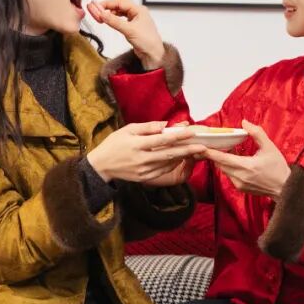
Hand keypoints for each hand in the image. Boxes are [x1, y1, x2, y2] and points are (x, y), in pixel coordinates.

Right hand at [86, 121, 205, 183]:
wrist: (101, 166)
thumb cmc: (114, 144)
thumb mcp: (127, 130)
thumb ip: (147, 127)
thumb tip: (165, 125)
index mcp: (136, 145)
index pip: (161, 140)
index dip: (178, 136)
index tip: (191, 132)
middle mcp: (141, 159)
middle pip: (169, 154)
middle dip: (187, 150)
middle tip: (202, 146)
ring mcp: (143, 171)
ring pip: (168, 164)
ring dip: (182, 157)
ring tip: (195, 150)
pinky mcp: (144, 178)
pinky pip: (163, 171)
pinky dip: (172, 164)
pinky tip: (180, 158)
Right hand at [88, 0, 165, 68]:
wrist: (153, 54)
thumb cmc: (148, 42)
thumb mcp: (129, 30)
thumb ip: (114, 21)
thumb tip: (103, 14)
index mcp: (139, 10)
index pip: (120, 2)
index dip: (108, 4)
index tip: (98, 7)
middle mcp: (137, 12)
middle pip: (121, 2)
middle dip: (110, 5)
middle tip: (100, 11)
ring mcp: (135, 18)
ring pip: (120, 10)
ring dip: (111, 12)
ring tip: (103, 17)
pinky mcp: (132, 25)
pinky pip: (121, 17)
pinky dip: (114, 17)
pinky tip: (110, 21)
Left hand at [201, 120, 289, 198]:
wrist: (285, 188)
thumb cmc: (278, 167)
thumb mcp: (270, 147)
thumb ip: (257, 133)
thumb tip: (244, 122)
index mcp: (247, 166)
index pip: (223, 159)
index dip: (210, 152)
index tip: (201, 145)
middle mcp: (240, 177)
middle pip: (220, 164)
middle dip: (214, 155)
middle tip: (209, 144)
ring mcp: (239, 184)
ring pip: (224, 170)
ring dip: (222, 161)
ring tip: (223, 150)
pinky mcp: (240, 188)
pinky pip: (229, 175)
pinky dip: (228, 167)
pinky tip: (234, 160)